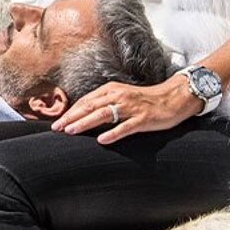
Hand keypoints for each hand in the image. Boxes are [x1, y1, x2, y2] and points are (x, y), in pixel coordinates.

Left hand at [50, 74, 201, 143]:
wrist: (173, 97)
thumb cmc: (144, 99)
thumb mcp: (121, 96)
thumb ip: (104, 103)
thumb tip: (84, 114)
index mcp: (111, 90)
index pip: (86, 101)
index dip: (71, 111)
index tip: (57, 122)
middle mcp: (118, 96)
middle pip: (90, 106)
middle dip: (71, 117)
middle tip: (56, 128)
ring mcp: (131, 107)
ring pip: (103, 114)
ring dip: (85, 123)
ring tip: (71, 131)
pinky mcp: (143, 119)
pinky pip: (126, 127)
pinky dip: (113, 133)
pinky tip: (102, 140)